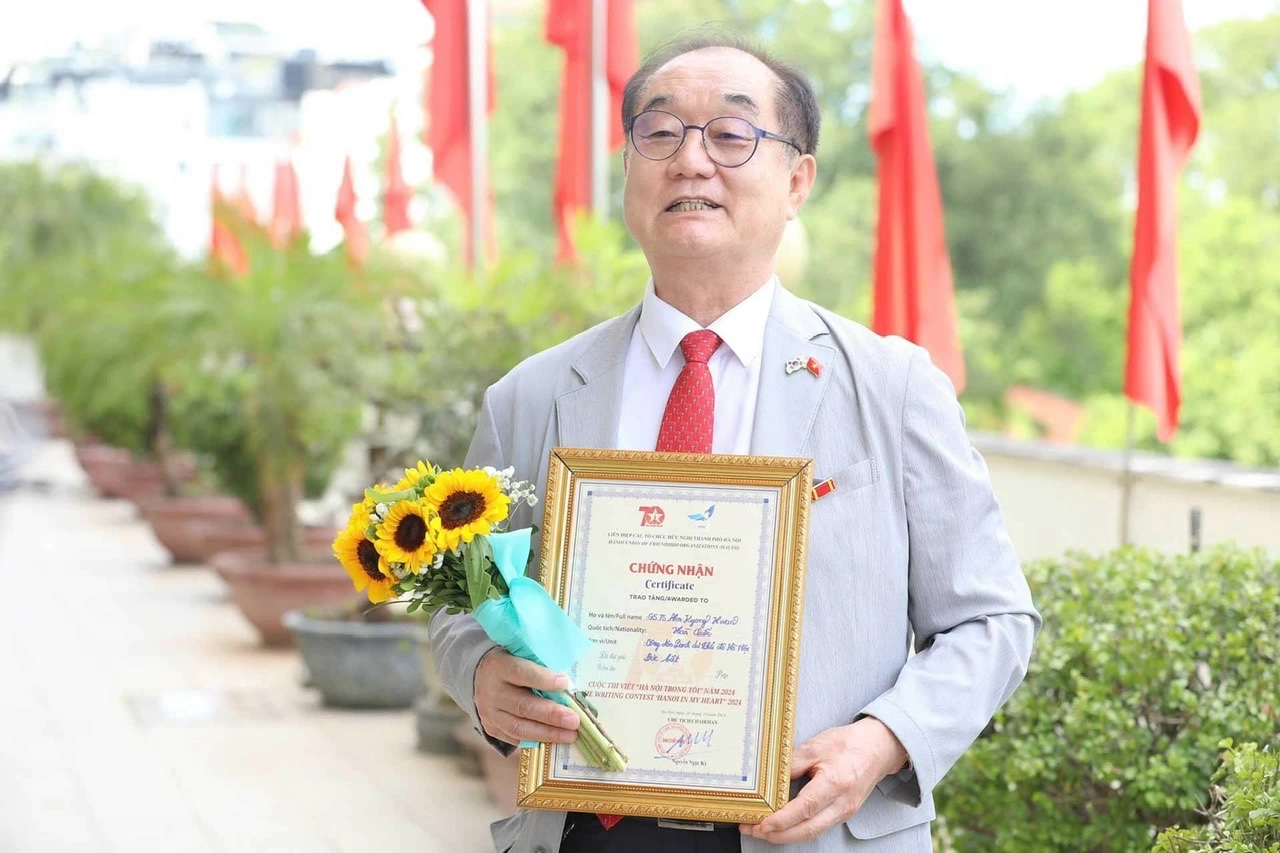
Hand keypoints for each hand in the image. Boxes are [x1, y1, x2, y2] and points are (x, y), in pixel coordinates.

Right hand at [474, 649, 579, 745]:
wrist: (480, 676)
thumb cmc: (512, 662)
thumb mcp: (520, 654)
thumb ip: (540, 665)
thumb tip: (570, 682)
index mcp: (499, 666)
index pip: (521, 673)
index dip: (543, 679)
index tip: (565, 683)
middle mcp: (491, 691)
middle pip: (523, 705)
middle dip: (551, 715)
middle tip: (573, 720)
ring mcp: (489, 712)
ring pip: (519, 727)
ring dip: (547, 733)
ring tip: (570, 736)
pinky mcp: (491, 728)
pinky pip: (515, 738)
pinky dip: (536, 740)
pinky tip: (555, 741)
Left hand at [740, 717, 906, 844]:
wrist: (878, 748)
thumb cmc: (849, 744)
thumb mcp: (815, 746)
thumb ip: (791, 763)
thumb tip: (769, 779)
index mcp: (835, 783)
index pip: (805, 808)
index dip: (782, 820)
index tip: (762, 824)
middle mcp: (842, 803)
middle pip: (808, 830)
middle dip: (778, 835)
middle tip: (754, 830)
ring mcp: (844, 812)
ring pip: (812, 833)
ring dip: (786, 835)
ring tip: (762, 831)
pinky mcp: (843, 814)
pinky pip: (818, 828)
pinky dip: (798, 830)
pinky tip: (783, 826)